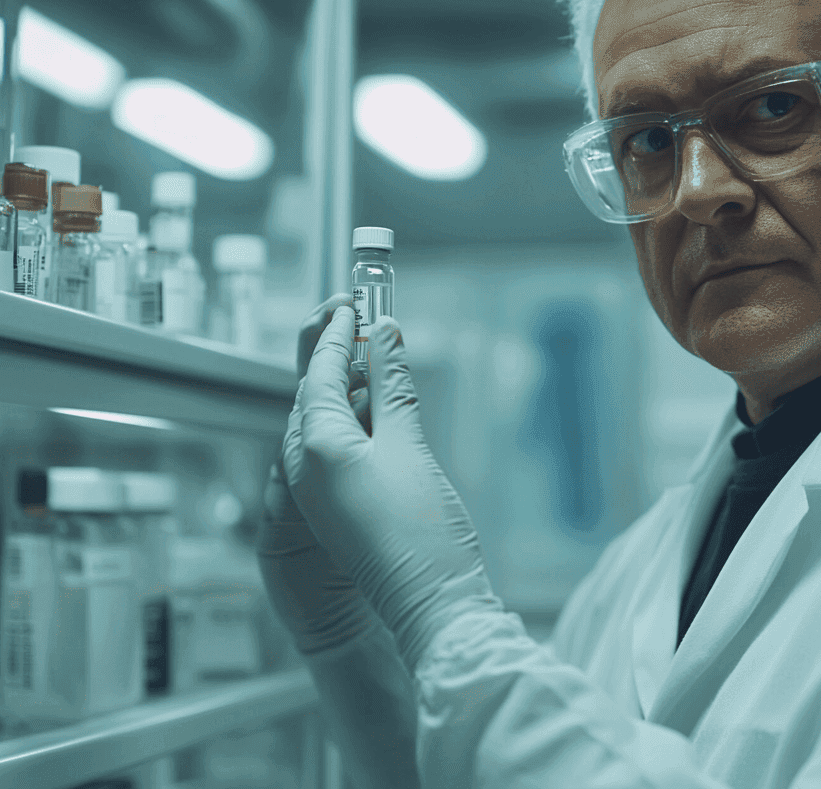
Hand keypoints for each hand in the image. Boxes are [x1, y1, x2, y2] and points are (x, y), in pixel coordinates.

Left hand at [285, 306, 501, 667]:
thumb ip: (392, 385)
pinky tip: (386, 409)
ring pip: (327, 419)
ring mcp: (319, 491)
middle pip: (315, 392)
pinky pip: (337, 447)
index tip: (356, 298)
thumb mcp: (409, 445)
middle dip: (339, 352)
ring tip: (383, 356)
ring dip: (352, 384)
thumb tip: (385, 334)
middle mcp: (304, 468)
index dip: (338, 330)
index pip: (319, 371)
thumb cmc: (420, 532)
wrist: (432, 606)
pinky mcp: (339, 506)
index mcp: (314, 447)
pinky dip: (359, 418)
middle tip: (369, 316)